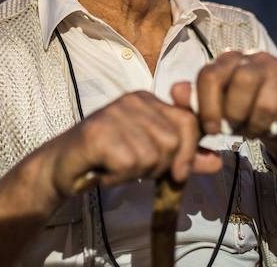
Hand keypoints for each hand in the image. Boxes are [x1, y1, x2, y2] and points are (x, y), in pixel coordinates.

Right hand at [45, 91, 222, 197]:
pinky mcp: (98, 133)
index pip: (189, 122)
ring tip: (115, 167)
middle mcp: (132, 100)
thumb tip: (216, 161)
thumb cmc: (106, 159)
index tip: (177, 173)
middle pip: (173, 141)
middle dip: (159, 166)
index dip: (189, 152)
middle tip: (133, 168)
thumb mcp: (151, 156)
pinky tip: (104, 171)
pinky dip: (118, 177)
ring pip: (153, 155)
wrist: (60, 167)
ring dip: (135, 173)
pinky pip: (130, 164)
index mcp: (147, 100)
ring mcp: (114, 113)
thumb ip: (183, 156)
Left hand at [190, 51, 276, 172]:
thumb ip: (195, 103)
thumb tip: (176, 91)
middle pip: (243, 80)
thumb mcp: (216, 113)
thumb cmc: (243, 116)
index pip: (211, 74)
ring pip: (266, 102)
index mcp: (229, 61)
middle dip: (236, 113)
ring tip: (256, 129)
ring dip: (258, 126)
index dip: (207, 105)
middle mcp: (256, 59)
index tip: (210, 129)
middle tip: (237, 128)